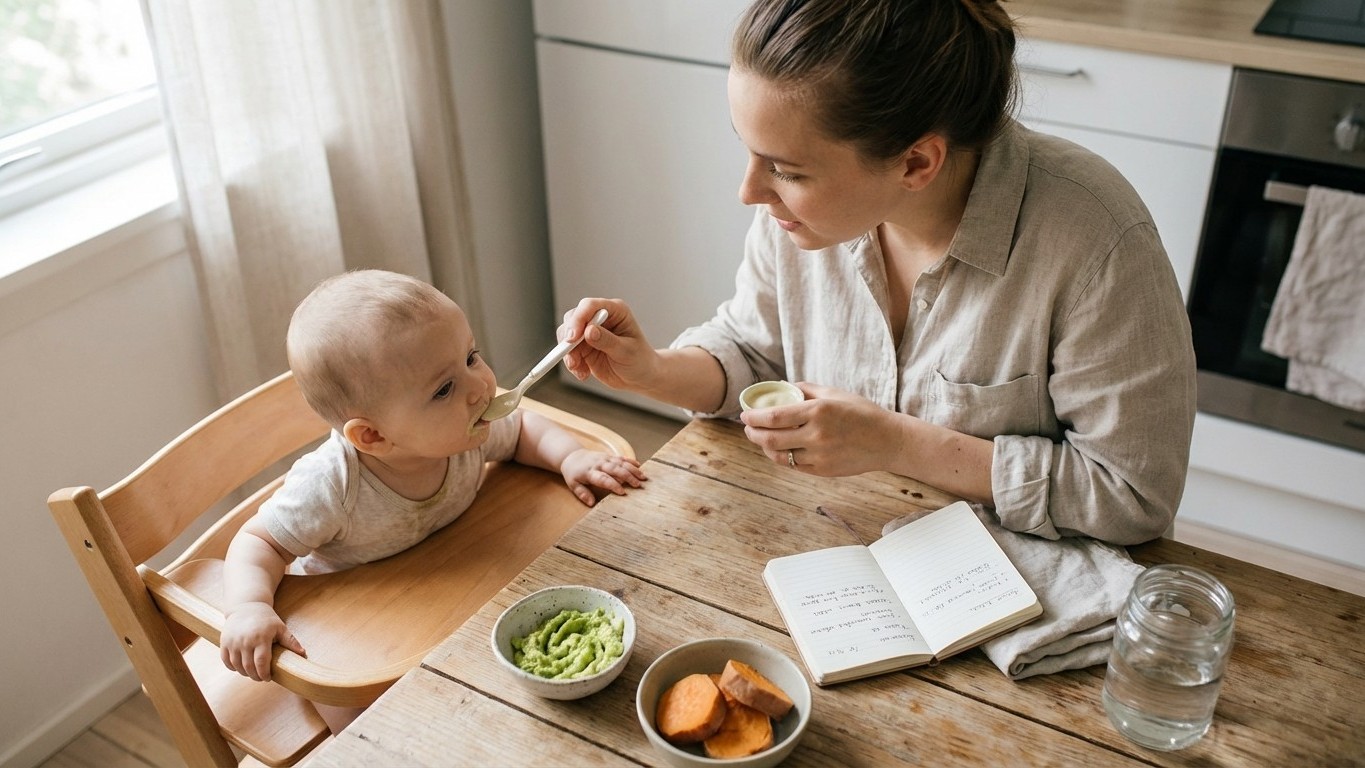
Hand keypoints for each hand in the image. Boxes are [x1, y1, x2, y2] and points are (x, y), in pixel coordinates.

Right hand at [220, 601, 306, 681]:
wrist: (246, 606)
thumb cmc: (266, 618)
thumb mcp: (280, 627)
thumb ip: (290, 641)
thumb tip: (303, 654)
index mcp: (261, 637)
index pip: (261, 662)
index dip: (264, 673)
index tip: (268, 678)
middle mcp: (245, 640)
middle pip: (249, 667)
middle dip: (255, 676)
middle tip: (261, 678)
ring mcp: (233, 642)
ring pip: (237, 666)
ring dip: (244, 673)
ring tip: (252, 673)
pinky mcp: (224, 642)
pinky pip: (226, 661)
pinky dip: (233, 668)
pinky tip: (241, 668)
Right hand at [559, 299, 659, 391]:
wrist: (640, 377)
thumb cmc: (640, 360)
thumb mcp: (626, 351)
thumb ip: (608, 341)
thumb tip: (589, 331)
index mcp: (615, 311)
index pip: (590, 306)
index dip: (578, 319)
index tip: (572, 338)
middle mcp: (599, 318)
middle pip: (573, 317)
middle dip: (569, 337)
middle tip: (572, 357)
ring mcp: (589, 332)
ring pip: (566, 335)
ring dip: (568, 353)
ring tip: (579, 369)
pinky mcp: (583, 346)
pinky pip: (568, 351)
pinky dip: (572, 363)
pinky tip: (583, 373)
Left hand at [559, 448, 646, 505]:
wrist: (572, 456)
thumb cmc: (574, 473)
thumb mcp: (573, 485)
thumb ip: (582, 494)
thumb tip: (591, 503)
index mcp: (589, 472)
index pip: (603, 478)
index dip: (613, 485)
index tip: (622, 492)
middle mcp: (599, 464)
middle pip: (615, 469)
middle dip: (627, 477)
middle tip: (638, 485)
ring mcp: (605, 458)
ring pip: (620, 463)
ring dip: (632, 469)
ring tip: (643, 477)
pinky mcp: (609, 455)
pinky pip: (621, 457)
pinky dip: (630, 461)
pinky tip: (639, 466)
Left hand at [740, 383, 903, 476]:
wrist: (887, 441)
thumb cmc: (862, 413)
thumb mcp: (835, 393)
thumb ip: (807, 389)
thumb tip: (783, 386)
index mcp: (818, 411)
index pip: (774, 417)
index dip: (754, 417)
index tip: (745, 414)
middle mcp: (816, 435)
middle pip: (770, 438)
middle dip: (753, 433)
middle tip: (748, 428)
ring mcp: (819, 456)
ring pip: (780, 456)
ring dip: (765, 447)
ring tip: (761, 439)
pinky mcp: (823, 471)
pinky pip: (794, 466)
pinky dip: (782, 458)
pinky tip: (779, 450)